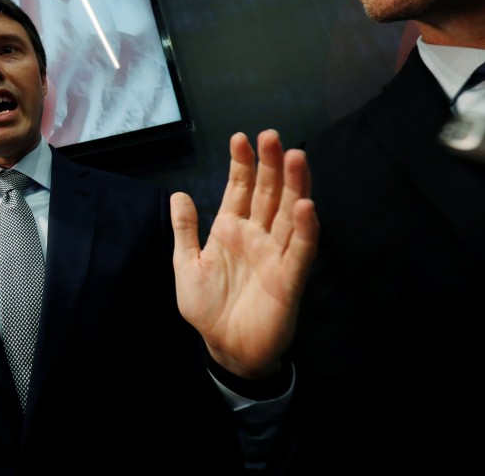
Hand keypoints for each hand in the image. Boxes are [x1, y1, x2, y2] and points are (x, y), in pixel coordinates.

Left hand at [171, 130, 317, 377]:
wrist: (226, 348)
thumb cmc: (208, 307)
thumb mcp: (186, 264)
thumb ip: (185, 230)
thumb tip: (179, 194)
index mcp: (231, 229)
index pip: (239, 189)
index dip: (241, 165)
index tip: (240, 138)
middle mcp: (257, 235)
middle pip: (268, 193)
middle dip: (269, 165)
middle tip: (271, 136)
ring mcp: (275, 254)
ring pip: (289, 213)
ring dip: (294, 186)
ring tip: (294, 156)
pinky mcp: (290, 277)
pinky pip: (300, 250)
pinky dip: (305, 228)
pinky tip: (305, 206)